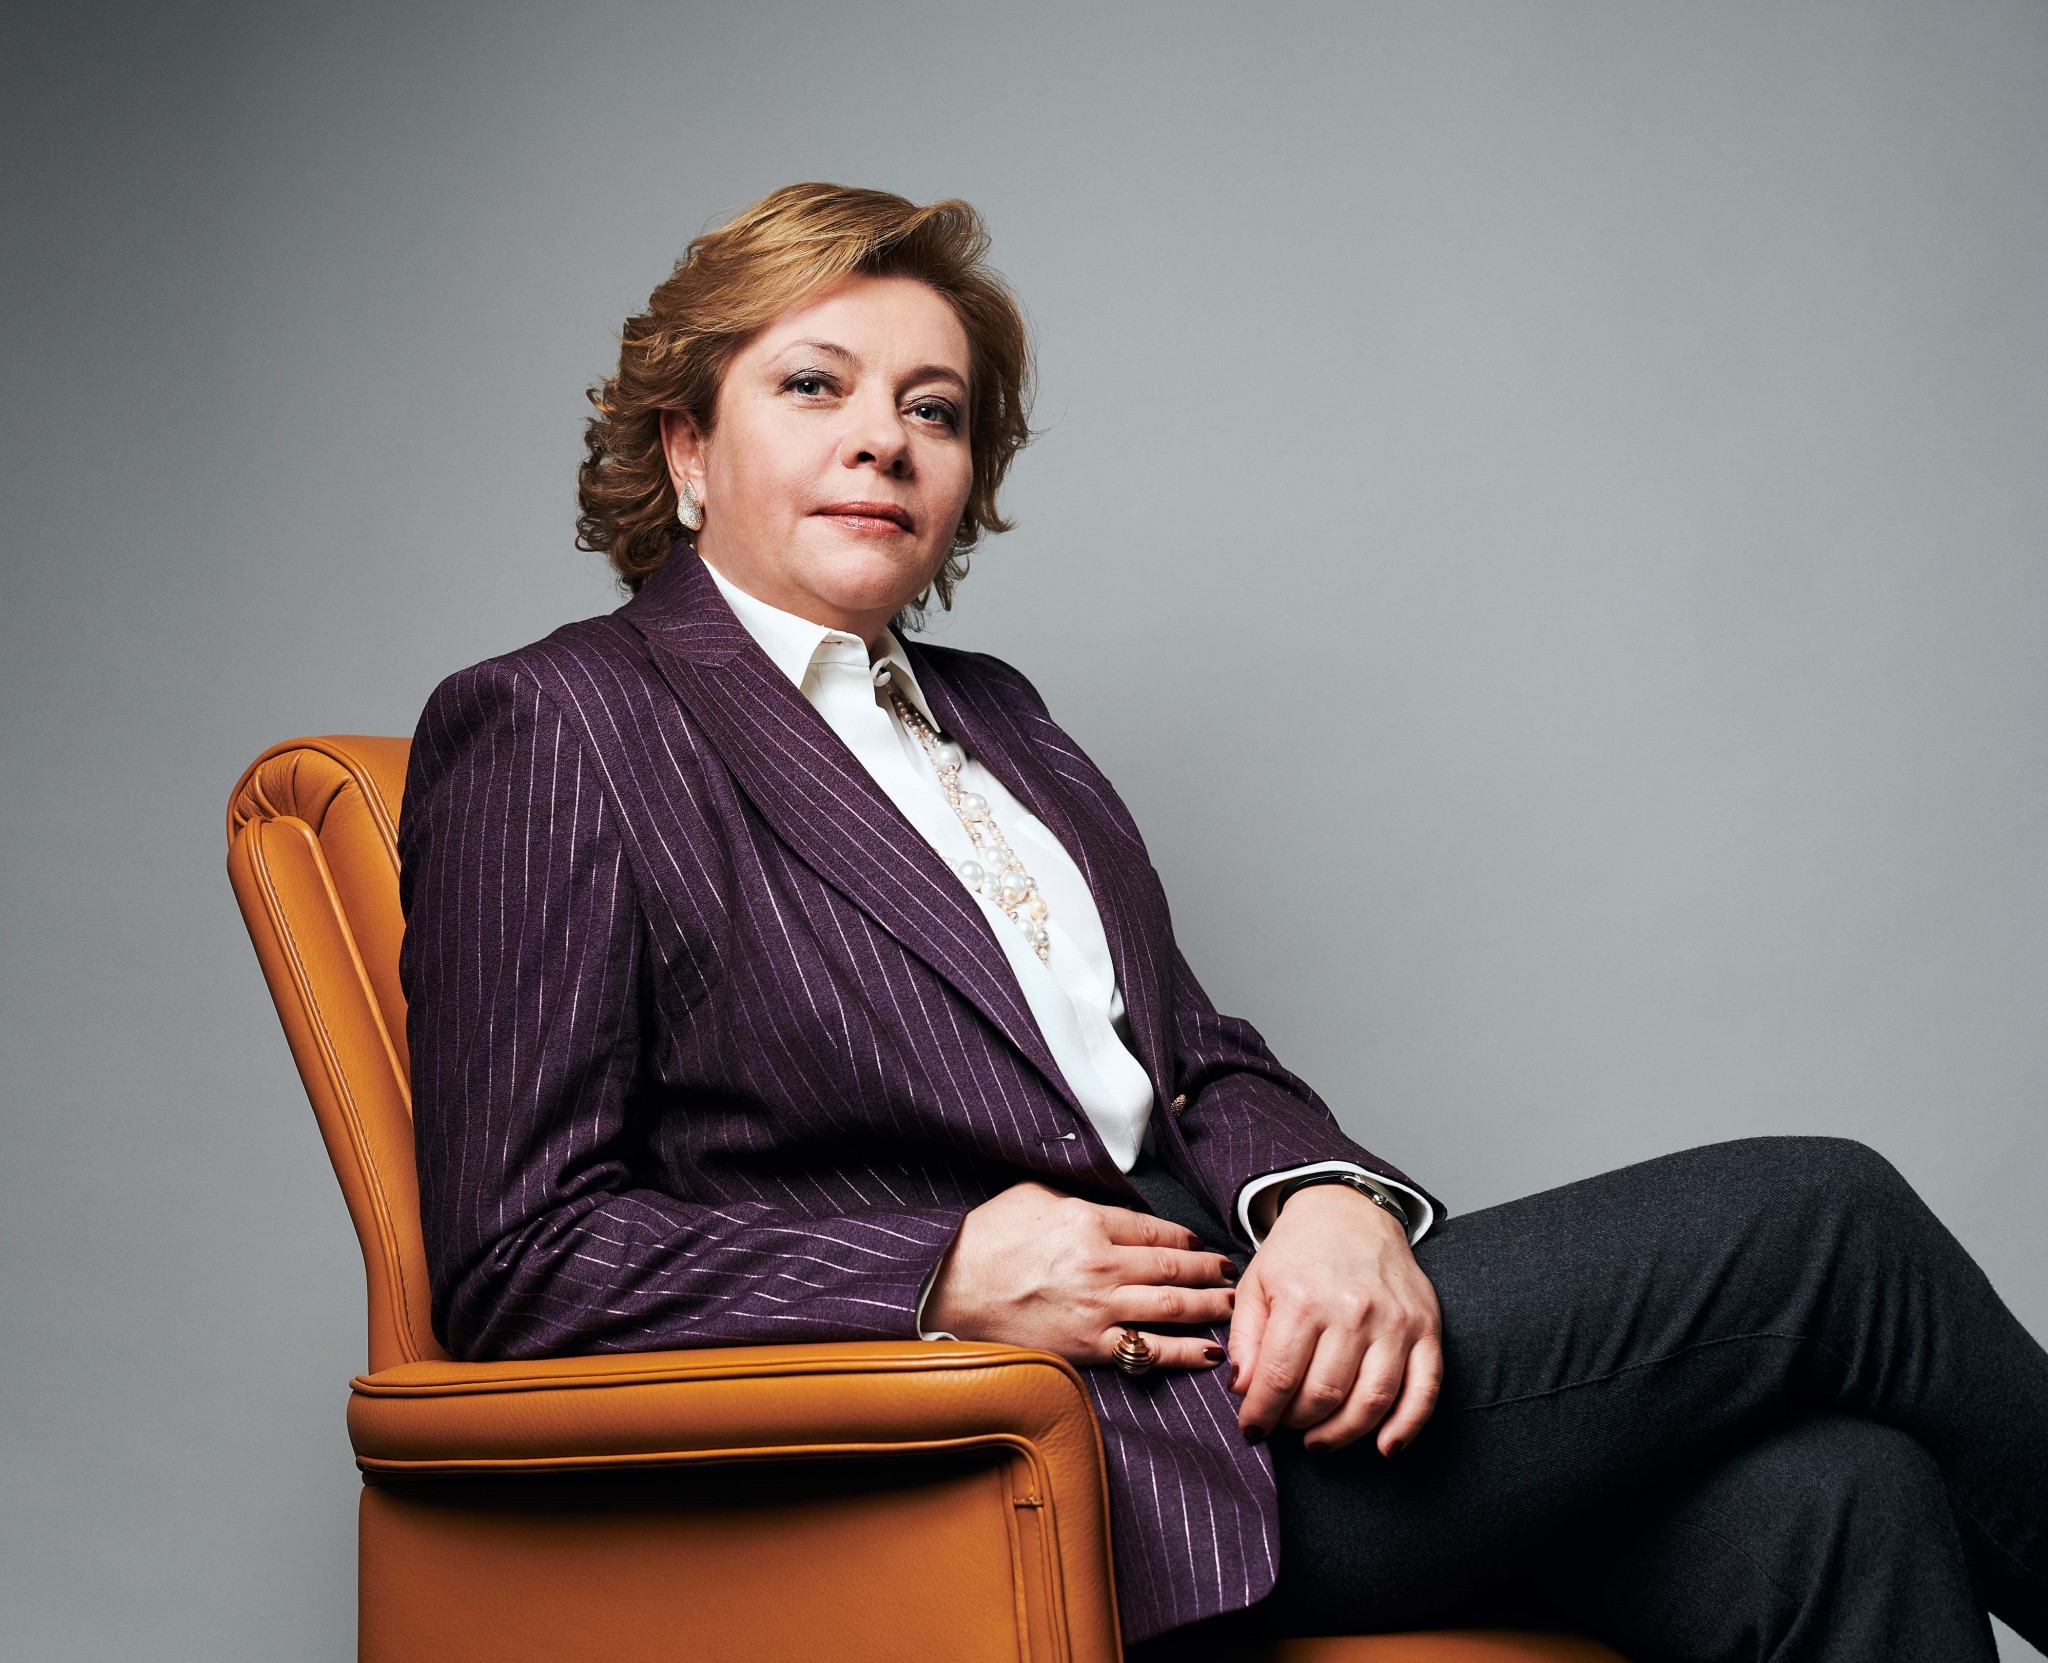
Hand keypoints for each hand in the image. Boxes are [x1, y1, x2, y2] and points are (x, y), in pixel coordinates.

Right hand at [924, 1180, 1237, 1369]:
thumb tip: (1104, 1202)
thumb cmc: (983, 1241)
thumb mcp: (1030, 1197)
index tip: (1199, 1241)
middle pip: (1173, 1265)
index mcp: (1088, 1221)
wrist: (947, 1293)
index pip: (1153, 1228)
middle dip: (1208, 1269)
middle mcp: (1102, 1264)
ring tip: (1232, 1305)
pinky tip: (1207, 1352)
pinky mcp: (1090, 1347)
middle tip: (1231, 1271)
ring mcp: (1099, 1308)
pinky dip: (1184, 1352)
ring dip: (1209, 1305)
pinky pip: (1149, 1351)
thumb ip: (1074, 1199)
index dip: (1184, 1236)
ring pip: (1172, 1305)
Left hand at [1229, 1184, 1441, 1454]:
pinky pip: (1424, 1390)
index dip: (1261, 1414)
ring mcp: (1394, 1321)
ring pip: (1371, 1401)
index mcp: (1302, 1298)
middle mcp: (1351, 1310)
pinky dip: (1406, 1427)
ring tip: (1320, 1441)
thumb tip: (1244, 1392)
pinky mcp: (1426, 1328)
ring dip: (1342, 1435)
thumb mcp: (1256, 1284)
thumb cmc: (1298, 1251)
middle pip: (1324, 1395)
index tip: (1252, 1430)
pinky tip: (1384, 1447)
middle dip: (1297, 1424)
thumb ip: (1245, 1339)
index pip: (1278, 1378)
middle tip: (1286, 1427)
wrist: (1350, 1209)